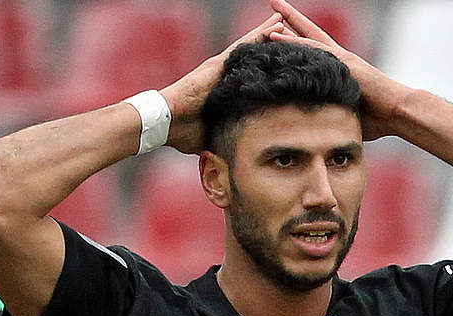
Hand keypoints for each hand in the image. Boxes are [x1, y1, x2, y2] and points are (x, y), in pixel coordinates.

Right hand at [159, 11, 289, 152]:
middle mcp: (221, 74)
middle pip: (250, 55)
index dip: (261, 66)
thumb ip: (224, 138)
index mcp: (221, 89)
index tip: (278, 60)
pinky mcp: (218, 64)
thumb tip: (233, 157)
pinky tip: (277, 26)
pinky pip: (244, 45)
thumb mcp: (211, 136)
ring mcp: (219, 67)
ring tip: (284, 20)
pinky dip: (260, 35)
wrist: (165, 122)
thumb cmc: (182, 131)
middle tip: (286, 32)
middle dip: (267, 44)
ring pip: (249, 45)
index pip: (247, 75)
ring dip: (267, 33)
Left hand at [268, 0, 402, 140]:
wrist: (397, 111)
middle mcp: (339, 58)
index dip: (297, 39)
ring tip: (274, 5)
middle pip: (311, 33)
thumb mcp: (344, 115)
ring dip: (290, 20)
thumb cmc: (377, 118)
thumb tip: (312, 131)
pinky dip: (294, 41)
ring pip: (310, 35)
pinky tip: (276, 34)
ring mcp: (341, 58)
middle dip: (292, 18)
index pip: (314, 49)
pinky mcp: (344, 62)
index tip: (279, 30)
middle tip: (274, 3)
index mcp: (339, 69)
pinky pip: (313, 48)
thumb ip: (329, 114)